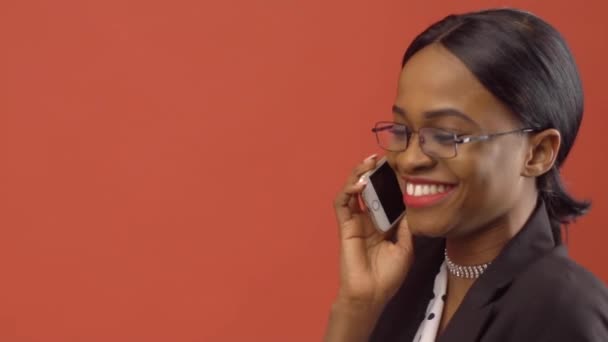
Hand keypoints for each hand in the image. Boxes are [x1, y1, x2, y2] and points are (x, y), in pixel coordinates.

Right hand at [333, 154, 413, 309]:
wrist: (372, 294)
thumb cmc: (388, 276)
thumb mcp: (405, 247)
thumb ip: (405, 224)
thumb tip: (409, 203)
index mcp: (383, 224)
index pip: (384, 195)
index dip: (389, 180)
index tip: (397, 165)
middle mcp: (368, 219)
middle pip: (368, 188)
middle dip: (373, 171)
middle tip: (382, 158)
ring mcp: (355, 221)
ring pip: (352, 190)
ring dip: (358, 175)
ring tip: (368, 164)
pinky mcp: (345, 226)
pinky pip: (342, 203)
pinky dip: (348, 190)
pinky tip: (359, 184)